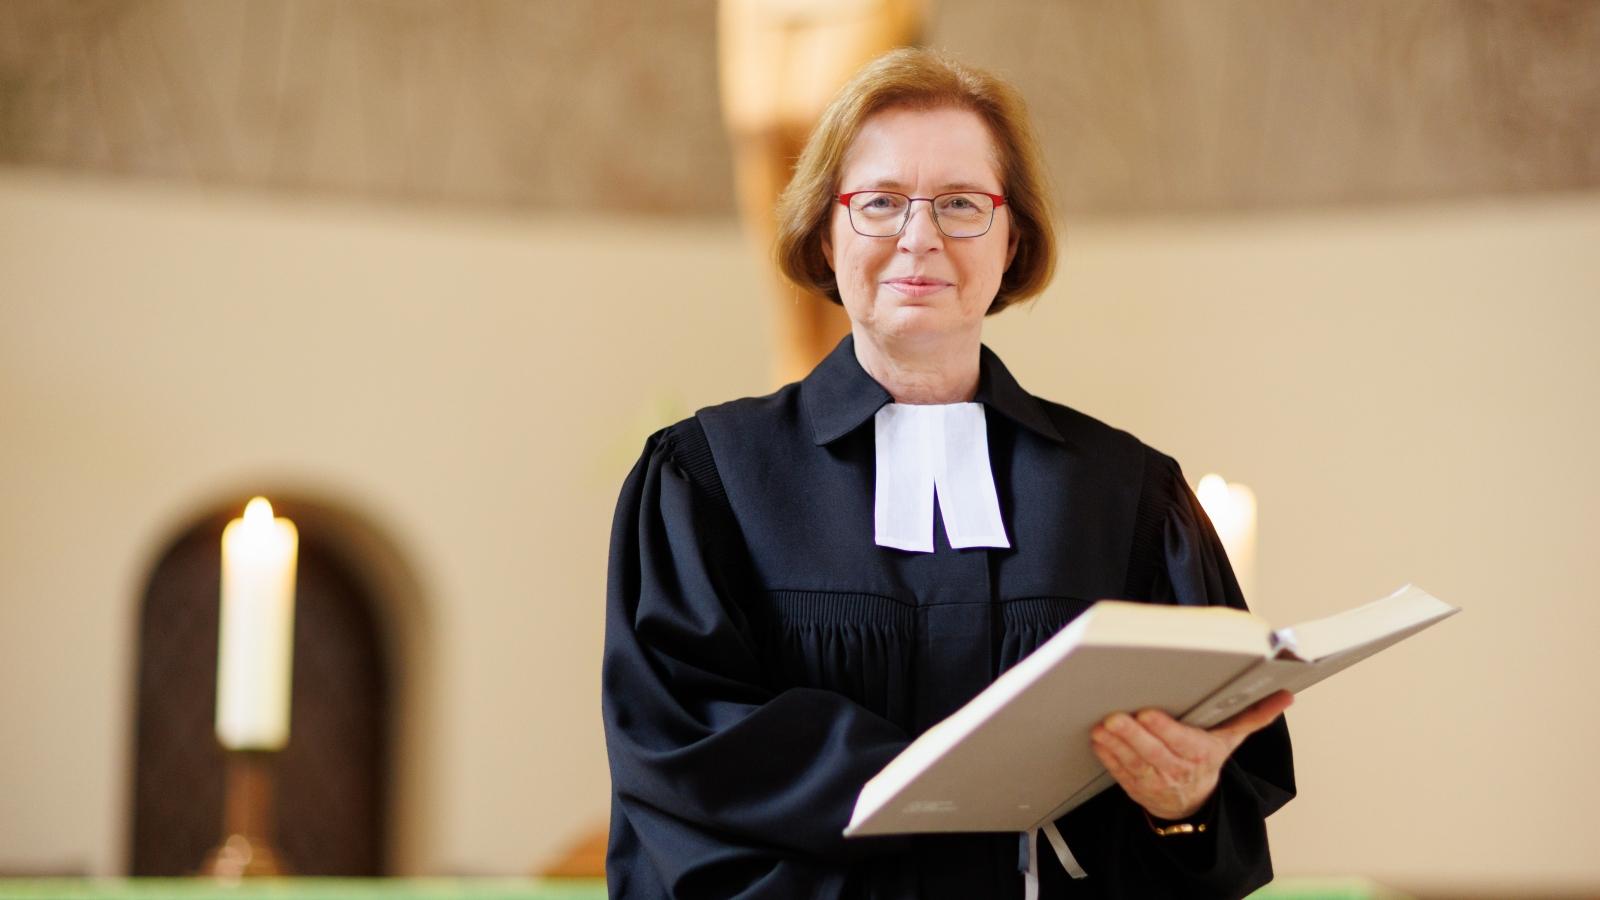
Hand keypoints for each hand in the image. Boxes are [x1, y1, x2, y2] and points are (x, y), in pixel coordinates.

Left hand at [1089, 690, 1293, 821]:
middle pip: (1152, 751)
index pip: (1181, 741)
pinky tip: (1098, 740)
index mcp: (1200, 754)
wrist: (1194, 804)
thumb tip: (1285, 697)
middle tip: (1114, 717)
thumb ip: (1254, 715)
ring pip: (1131, 761)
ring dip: (1115, 744)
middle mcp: (1176, 769)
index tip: (1148, 714)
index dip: (1164, 729)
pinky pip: (1118, 771)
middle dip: (1132, 734)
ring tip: (1102, 727)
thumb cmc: (1208, 762)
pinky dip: (1107, 756)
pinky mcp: (1134, 784)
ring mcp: (1153, 779)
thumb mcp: (1231, 739)